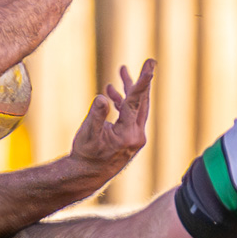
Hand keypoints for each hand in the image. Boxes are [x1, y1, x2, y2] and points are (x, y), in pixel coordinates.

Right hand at [64, 59, 153, 185]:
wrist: (87, 175)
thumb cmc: (86, 155)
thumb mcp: (87, 134)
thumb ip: (96, 115)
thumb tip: (102, 97)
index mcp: (127, 133)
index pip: (136, 101)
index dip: (142, 81)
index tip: (150, 65)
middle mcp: (136, 135)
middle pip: (142, 102)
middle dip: (140, 81)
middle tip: (149, 61)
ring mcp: (136, 137)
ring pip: (137, 108)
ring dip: (128, 91)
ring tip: (121, 72)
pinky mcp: (132, 139)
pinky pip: (131, 116)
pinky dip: (123, 104)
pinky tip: (112, 95)